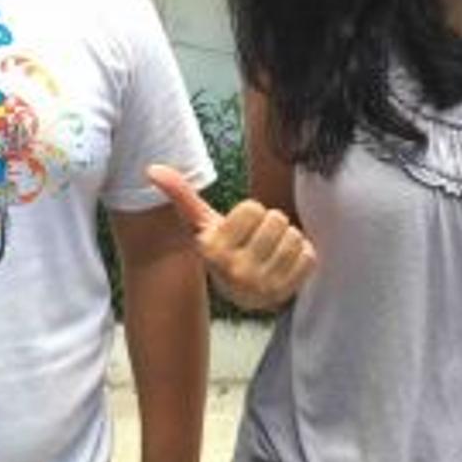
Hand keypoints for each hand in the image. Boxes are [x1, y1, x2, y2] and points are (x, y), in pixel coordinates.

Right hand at [146, 164, 315, 311]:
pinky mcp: (287, 293)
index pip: (253, 208)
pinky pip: (309, 255)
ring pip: (294, 237)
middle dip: (270, 224)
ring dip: (286, 240)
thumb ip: (180, 194)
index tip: (240, 229)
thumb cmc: (223, 246)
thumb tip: (152, 168)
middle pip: (276, 219)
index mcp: (213, 251)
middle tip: (257, 240)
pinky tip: (284, 264)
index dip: (250, 214)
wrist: (242, 292)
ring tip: (270, 251)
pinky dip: (302, 255)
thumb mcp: (202, 222)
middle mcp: (235, 272)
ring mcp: (262, 286)